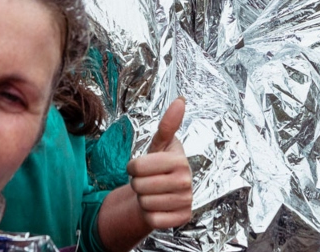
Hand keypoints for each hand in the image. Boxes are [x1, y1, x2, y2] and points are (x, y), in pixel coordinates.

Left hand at [126, 97, 192, 228]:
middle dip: (137, 184)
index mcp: (180, 160)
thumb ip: (168, 124)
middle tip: (146, 182)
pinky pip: (153, 220)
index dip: (132, 167)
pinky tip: (157, 208)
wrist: (163, 193)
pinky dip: (149, 215)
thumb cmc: (159, 167)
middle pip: (139, 186)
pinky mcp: (183, 219)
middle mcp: (187, 181)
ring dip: (143, 200)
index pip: (138, 166)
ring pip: (145, 204)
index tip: (139, 167)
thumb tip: (180, 100)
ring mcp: (186, 201)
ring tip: (151, 194)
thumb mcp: (159, 145)